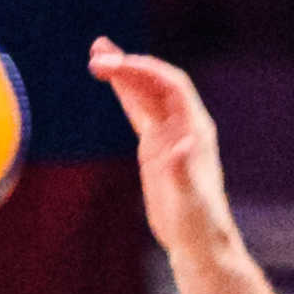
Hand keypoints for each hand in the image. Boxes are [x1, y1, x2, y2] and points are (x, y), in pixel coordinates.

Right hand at [87, 37, 239, 262]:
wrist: (197, 240)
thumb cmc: (197, 223)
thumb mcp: (189, 200)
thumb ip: (182, 172)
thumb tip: (178, 146)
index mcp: (195, 129)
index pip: (170, 86)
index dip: (145, 70)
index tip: (116, 64)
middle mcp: (183, 124)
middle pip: (154, 83)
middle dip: (128, 66)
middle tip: (96, 55)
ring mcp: (168, 133)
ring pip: (144, 93)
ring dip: (123, 72)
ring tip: (97, 53)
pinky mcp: (154, 146)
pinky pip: (138, 110)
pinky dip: (123, 93)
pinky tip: (109, 78)